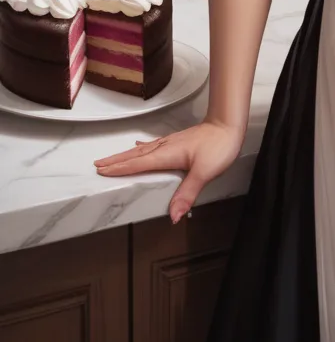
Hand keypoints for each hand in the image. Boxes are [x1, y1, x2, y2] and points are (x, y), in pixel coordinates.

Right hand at [94, 119, 243, 223]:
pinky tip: (140, 145)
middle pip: (135, 155)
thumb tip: (173, 216)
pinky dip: (142, 148)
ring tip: (111, 158)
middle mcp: (166, 147)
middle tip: (97, 164)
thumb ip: (187, 194)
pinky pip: (153, 145)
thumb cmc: (219, 146)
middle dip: (116, 160)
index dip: (120, 168)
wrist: (229, 125)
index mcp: (167, 155)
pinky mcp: (178, 141)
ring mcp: (171, 142)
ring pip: (142, 150)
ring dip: (126, 154)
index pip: (139, 163)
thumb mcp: (204, 172)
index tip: (102, 171)